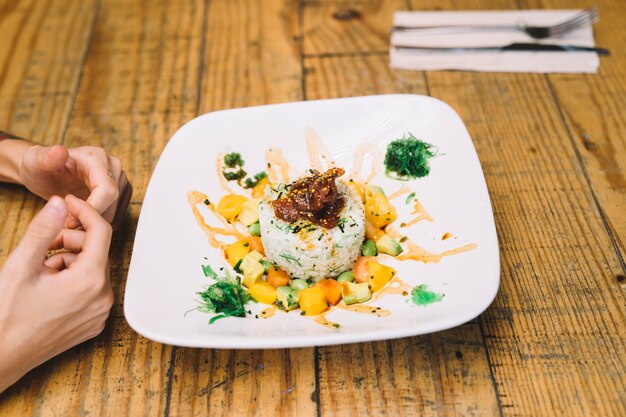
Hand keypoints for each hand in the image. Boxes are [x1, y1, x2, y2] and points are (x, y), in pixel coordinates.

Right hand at [0, 195, 112, 392]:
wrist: (2, 357)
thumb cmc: (7, 315)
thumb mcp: (21, 265)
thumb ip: (43, 230)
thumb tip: (59, 204)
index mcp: (90, 280)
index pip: (101, 231)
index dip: (84, 211)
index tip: (68, 202)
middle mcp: (103, 297)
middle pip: (96, 251)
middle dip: (70, 242)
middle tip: (43, 248)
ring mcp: (100, 313)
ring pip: (93, 270)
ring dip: (70, 262)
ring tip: (42, 274)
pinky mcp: (94, 323)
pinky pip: (92, 290)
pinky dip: (74, 281)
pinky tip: (49, 289)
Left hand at [19, 144, 131, 228]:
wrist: (44, 173)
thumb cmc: (37, 167)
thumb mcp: (33, 162)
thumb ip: (45, 157)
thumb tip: (60, 151)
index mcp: (95, 157)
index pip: (107, 190)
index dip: (91, 209)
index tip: (69, 222)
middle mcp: (112, 165)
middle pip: (112, 202)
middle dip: (90, 218)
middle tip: (66, 226)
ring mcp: (118, 178)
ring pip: (115, 210)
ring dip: (93, 223)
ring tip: (69, 223)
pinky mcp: (120, 191)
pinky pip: (115, 214)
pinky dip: (98, 223)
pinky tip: (80, 222)